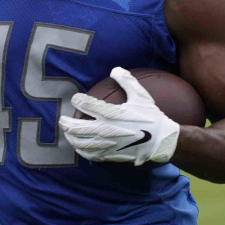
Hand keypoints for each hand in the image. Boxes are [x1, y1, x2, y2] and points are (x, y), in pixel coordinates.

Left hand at [58, 67, 179, 165]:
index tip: (75, 98)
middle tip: (62, 119)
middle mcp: (107, 130)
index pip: (88, 105)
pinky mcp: (111, 154)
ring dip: (71, 137)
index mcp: (113, 114)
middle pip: (78, 128)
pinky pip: (91, 154)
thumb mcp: (141, 96)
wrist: (161, 141)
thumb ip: (127, 81)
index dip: (79, 100)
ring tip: (67, 132)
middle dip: (67, 123)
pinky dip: (81, 150)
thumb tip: (115, 69)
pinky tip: (79, 147)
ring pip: (81, 142)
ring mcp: (107, 144)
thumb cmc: (151, 117)